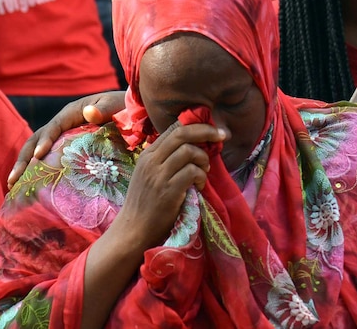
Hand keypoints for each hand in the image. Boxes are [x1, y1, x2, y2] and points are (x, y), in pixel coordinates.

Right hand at [8, 91, 125, 187]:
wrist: (130, 112)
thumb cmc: (123, 107)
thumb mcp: (115, 105)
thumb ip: (104, 109)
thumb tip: (89, 113)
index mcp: (71, 113)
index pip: (53, 128)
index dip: (44, 141)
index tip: (38, 157)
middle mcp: (61, 125)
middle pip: (36, 140)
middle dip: (23, 160)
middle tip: (13, 180)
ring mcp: (61, 137)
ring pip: (35, 151)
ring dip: (23, 167)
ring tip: (12, 186)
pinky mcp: (64, 149)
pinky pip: (46, 160)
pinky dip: (35, 172)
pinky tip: (28, 188)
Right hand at [110, 121, 225, 248]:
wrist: (133, 230)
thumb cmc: (144, 204)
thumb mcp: (148, 175)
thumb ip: (164, 160)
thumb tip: (191, 146)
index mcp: (148, 155)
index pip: (174, 128)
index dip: (196, 126)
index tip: (213, 130)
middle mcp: (151, 161)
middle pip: (182, 133)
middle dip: (206, 132)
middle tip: (222, 137)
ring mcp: (159, 176)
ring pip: (189, 151)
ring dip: (203, 160)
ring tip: (203, 172)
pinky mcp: (168, 191)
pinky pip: (192, 172)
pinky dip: (201, 177)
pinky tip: (199, 186)